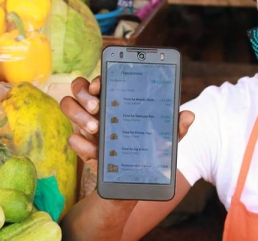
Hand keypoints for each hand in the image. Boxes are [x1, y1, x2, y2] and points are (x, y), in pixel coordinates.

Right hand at [60, 76, 195, 163]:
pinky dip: (81, 145)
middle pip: (79, 87)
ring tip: (95, 129)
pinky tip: (93, 151)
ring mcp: (86, 124)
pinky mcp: (83, 145)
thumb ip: (175, 127)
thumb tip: (189, 116)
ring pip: (68, 105)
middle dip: (84, 93)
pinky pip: (73, 139)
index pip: (102, 79)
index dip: (99, 77)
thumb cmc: (149, 149)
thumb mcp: (165, 139)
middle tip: (98, 107)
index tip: (102, 84)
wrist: (135, 179)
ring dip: (77, 114)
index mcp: (117, 98)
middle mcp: (98, 107)